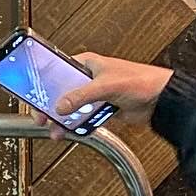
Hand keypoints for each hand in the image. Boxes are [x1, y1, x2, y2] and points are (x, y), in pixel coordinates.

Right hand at [48, 53, 173, 137]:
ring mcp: (96, 95)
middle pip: (63, 92)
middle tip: (41, 116)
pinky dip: (77, 126)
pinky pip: (84, 119)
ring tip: (55, 129)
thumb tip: (61, 106)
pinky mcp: (103, 110)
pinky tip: (70, 132)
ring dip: (63, 119)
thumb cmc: (141, 81)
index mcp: (87, 64)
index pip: (58, 70)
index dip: (44, 82)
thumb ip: (81, 96)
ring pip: (73, 108)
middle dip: (51, 105)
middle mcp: (90, 78)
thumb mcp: (105, 86)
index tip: (32, 93)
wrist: (162, 100)